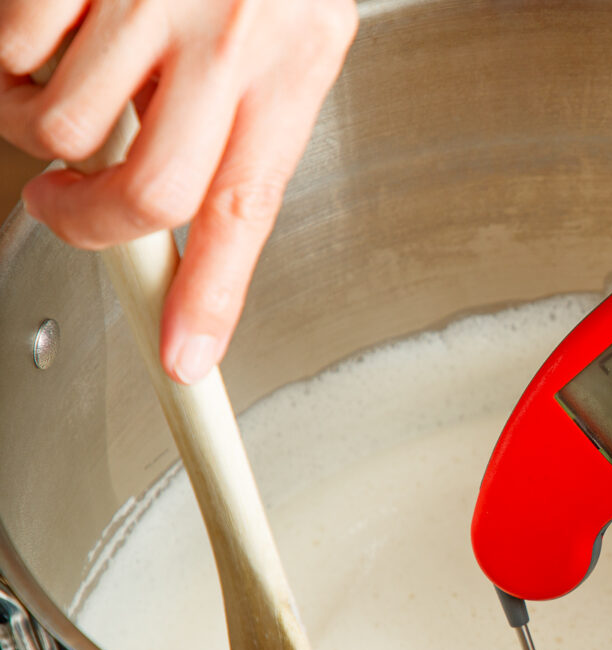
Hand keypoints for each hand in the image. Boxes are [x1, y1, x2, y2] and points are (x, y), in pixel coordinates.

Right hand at [0, 0, 357, 382]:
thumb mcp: (290, 30)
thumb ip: (244, 121)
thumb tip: (193, 218)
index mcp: (290, 61)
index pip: (247, 209)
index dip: (212, 298)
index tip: (186, 360)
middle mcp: (226, 34)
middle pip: (146, 191)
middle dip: (91, 221)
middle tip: (72, 208)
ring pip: (61, 123)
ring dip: (46, 116)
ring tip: (75, 68)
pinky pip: (13, 51)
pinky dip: (16, 48)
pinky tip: (59, 15)